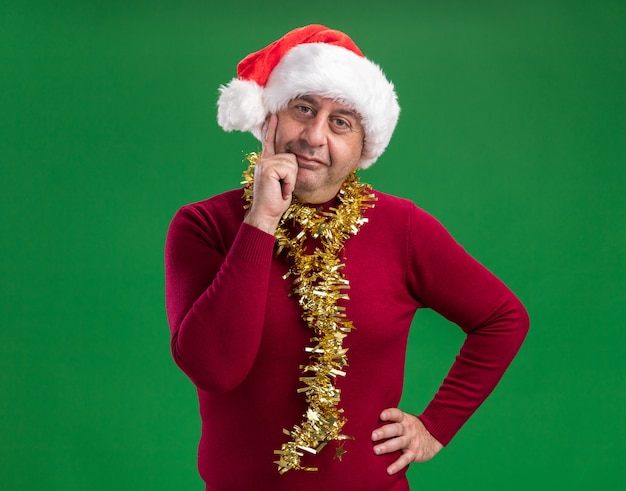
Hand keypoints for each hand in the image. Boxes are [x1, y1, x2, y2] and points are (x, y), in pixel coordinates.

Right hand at [243, 114, 297, 233]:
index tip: (273, 115)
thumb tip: (293, 158)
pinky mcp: (267, 169)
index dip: (271, 128)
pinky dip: (289, 182)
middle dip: (293, 174)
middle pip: (291, 156)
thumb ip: (284, 168)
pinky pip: (289, 170)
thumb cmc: (276, 201)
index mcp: (266, 162)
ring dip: (291, 180)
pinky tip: (281, 190)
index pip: (269, 141)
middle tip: (282, 188)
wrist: (266, 214)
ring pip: (292, 163)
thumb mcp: (283, 181)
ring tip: (281, 189)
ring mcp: (264, 163)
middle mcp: (263, 160)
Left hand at [371, 408, 442, 474]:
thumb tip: (369, 421)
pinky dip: (397, 465)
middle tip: (373, 436)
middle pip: (396, 429)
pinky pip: (405, 459)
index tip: (381, 415)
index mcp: (404, 419)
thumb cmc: (412, 428)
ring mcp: (411, 441)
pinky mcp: (414, 453)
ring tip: (376, 450)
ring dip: (387, 447)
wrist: (434, 436)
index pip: (396, 414)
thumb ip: (392, 420)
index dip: (389, 414)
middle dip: (384, 432)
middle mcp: (408, 429)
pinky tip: (389, 470)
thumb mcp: (405, 420)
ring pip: (399, 443)